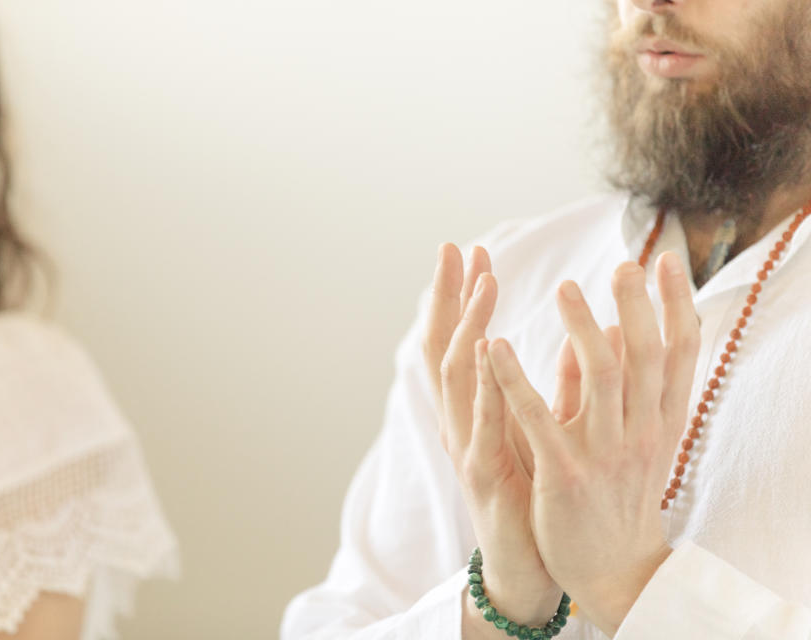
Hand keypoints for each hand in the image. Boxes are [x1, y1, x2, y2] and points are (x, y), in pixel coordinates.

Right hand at [423, 244, 562, 631]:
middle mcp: (462, 420)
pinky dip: (483, 380)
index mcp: (477, 409)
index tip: (472, 251)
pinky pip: (480, 419)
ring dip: (468, 325)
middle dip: (447, 296)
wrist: (528, 563)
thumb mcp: (548, 430)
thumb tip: (589, 336)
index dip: (461, 297)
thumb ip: (562, 385)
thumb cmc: (536, 493)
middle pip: (443, 346)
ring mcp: (466, 444)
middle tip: (453, 249)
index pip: (462, 340)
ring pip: (457, 375)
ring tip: (481, 283)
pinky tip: (486, 346)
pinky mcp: (481, 472)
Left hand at [486, 252, 699, 635]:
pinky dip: (513, 378)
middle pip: (647, 356)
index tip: (665, 261)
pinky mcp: (563, 473)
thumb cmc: (616, 490)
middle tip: (623, 263)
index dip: (675, 305)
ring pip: (600, 377)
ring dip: (582, 328)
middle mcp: (640, 431)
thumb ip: (617, 382)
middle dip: (636, 306)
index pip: (678, 352)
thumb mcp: (629, 435)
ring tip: (564, 288)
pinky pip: (536, 418)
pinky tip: (493, 343)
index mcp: (659, 419)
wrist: (612, 566)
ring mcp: (604, 452)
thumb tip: (616, 327)